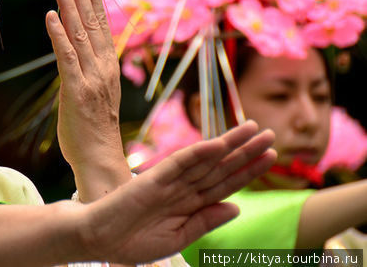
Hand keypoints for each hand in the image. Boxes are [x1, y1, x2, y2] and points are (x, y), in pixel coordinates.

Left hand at [45, 0, 128, 199]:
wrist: (100, 160)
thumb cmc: (94, 130)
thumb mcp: (96, 94)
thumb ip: (89, 71)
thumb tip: (77, 53)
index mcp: (108, 68)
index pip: (103, 26)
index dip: (96, 0)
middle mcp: (103, 68)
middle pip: (92, 24)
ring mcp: (91, 78)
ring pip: (80, 34)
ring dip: (70, 6)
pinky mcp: (76, 90)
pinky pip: (66, 56)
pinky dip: (59, 34)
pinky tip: (52, 15)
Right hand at [78, 121, 275, 263]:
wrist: (99, 239)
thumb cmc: (132, 242)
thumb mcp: (178, 238)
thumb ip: (206, 222)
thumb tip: (236, 208)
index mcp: (190, 204)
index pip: (225, 184)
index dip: (248, 171)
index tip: (271, 157)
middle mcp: (184, 188)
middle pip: (221, 167)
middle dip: (247, 152)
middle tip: (271, 134)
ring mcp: (170, 182)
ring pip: (206, 160)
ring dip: (230, 145)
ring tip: (254, 129)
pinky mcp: (154, 179)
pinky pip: (180, 163)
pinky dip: (199, 153)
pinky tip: (218, 144)